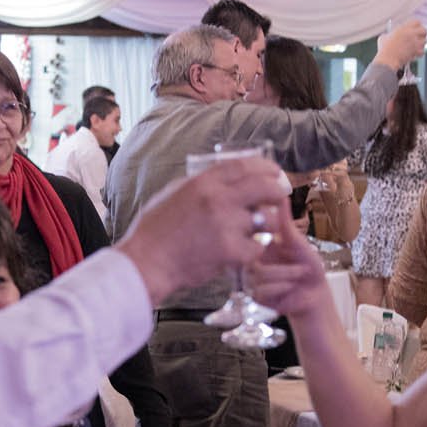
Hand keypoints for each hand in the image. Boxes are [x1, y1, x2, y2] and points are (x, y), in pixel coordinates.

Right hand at [117, 158, 291, 305]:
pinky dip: (253, 251)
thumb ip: (202, 184)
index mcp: (203, 182)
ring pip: (267, 220)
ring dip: (267, 225)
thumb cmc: (155, 230)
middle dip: (278, 192)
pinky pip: (257, 247)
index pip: (245, 165)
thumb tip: (226, 177)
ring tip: (258, 231)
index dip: (266, 167)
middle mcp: (218, 199)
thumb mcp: (175, 193)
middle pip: (265, 187)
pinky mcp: (230, 251)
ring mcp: (226, 225)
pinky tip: (243, 252)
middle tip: (280, 199)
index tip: (274, 173)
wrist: (147, 262)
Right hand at [250, 219, 333, 319]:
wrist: (315, 295)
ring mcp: (253, 278)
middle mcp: (254, 260)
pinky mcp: (255, 295)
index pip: (249, 236)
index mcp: (262, 244)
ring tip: (298, 278)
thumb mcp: (299, 243)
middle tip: (302, 268)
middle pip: (253, 258)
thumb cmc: (310, 267)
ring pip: (259, 274)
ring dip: (285, 277)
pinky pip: (261, 290)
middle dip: (283, 266)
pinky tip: (289, 289)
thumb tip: (281, 197)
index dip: (260, 239)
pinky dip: (280, 289)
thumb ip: (286, 223)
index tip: (277, 243)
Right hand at [375, 18, 426, 71]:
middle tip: (419, 38)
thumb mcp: (383, 38)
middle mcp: (411, 33)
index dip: (417, 26)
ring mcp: (414, 42)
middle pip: (424, 30)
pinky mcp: (416, 51)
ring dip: (421, 45)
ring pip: (424, 41)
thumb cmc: (384, 50)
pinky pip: (422, 51)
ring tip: (415, 48)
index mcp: (403, 28)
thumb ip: (389, 35)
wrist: (387, 60)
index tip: (415, 29)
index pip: (416, 22)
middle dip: (422, 34)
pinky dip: (419, 54)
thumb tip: (389, 36)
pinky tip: (414, 55)